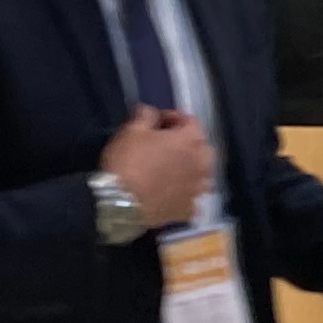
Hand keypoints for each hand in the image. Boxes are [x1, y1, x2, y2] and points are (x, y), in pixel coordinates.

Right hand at [101, 106, 213, 230]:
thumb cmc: (128, 161)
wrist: (120, 203)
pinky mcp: (189, 210)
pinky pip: (192, 198)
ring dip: (191, 169)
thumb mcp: (131, 130)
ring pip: (202, 174)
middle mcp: (202, 164)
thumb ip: (146, 116)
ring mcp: (198, 189)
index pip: (190, 122)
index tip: (158, 121)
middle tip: (166, 145)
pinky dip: (185, 194)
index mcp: (191, 140)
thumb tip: (151, 112)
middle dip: (187, 143)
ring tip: (173, 170)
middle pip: (201, 148)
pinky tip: (172, 194)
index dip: (173, 118)